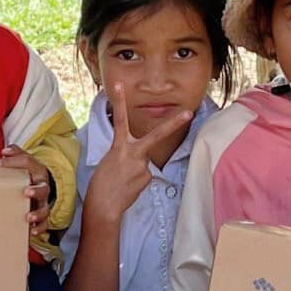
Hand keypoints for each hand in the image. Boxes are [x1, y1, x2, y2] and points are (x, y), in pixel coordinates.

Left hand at [0, 145, 55, 233]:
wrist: (40, 185)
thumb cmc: (27, 174)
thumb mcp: (23, 161)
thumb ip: (15, 153)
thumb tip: (4, 151)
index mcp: (37, 170)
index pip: (28, 162)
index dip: (12, 162)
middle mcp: (42, 187)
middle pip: (43, 189)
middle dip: (35, 191)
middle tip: (26, 192)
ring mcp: (43, 203)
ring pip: (45, 209)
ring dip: (37, 213)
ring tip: (28, 217)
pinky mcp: (42, 216)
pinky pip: (44, 223)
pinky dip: (39, 228)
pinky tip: (32, 231)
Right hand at [85, 81, 192, 223]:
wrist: (103, 205)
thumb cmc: (101, 184)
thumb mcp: (109, 162)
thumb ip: (125, 155)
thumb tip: (140, 160)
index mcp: (118, 147)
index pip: (119, 120)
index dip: (119, 102)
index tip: (119, 85)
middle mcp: (133, 153)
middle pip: (157, 135)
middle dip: (174, 123)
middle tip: (189, 113)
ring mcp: (143, 166)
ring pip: (145, 163)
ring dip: (136, 171)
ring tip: (123, 182)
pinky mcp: (148, 178)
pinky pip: (145, 175)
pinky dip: (138, 181)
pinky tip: (129, 187)